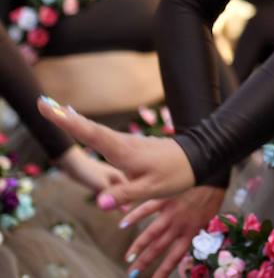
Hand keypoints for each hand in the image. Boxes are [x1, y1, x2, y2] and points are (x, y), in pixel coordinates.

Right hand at [37, 98, 194, 208]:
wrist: (198, 158)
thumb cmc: (176, 174)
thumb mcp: (152, 189)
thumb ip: (125, 194)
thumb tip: (100, 203)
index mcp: (124, 151)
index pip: (92, 135)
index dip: (70, 123)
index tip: (51, 109)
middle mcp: (122, 143)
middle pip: (89, 129)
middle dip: (66, 118)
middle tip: (41, 103)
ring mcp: (126, 142)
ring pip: (96, 131)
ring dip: (75, 121)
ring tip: (54, 110)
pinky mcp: (130, 146)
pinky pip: (104, 136)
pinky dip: (89, 128)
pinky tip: (83, 125)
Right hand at [121, 186, 225, 277]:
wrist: (213, 171)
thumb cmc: (214, 193)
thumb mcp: (209, 215)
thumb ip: (196, 228)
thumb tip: (188, 239)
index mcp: (192, 230)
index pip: (175, 256)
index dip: (163, 270)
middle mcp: (179, 224)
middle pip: (158, 248)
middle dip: (144, 263)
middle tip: (132, 274)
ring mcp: (170, 212)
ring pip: (151, 233)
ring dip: (138, 247)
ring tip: (127, 258)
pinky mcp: (164, 198)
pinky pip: (146, 209)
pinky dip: (134, 217)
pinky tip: (122, 225)